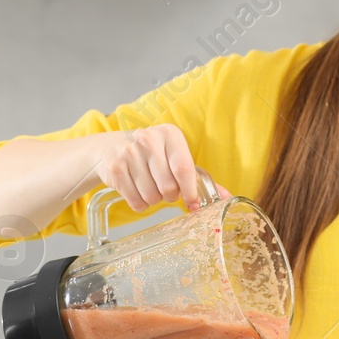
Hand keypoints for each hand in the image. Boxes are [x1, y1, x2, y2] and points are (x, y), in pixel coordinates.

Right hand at [96, 125, 227, 211]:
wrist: (110, 148)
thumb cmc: (151, 155)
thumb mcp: (174, 156)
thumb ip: (199, 178)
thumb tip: (228, 198)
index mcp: (169, 134)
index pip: (183, 168)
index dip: (190, 191)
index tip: (193, 204)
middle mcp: (148, 140)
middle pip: (168, 187)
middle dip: (169, 195)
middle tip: (164, 188)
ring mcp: (129, 153)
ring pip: (151, 196)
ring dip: (153, 200)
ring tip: (149, 186)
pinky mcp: (114, 169)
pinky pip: (135, 201)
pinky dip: (139, 203)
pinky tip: (136, 190)